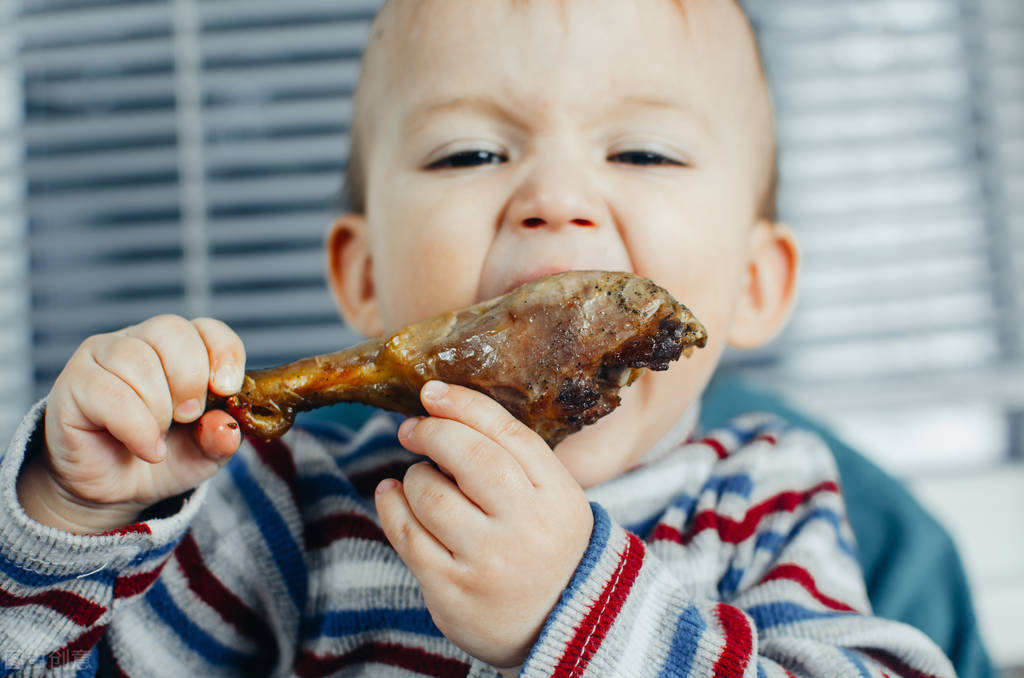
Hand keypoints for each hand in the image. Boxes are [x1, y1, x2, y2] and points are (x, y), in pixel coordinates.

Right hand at [19, 315, 245, 532]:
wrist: (113, 490)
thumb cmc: (162, 458)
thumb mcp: (205, 452)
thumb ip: (221, 438)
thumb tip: (225, 427)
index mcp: (177, 348)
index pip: (206, 328)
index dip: (223, 354)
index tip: (226, 389)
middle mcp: (137, 342)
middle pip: (171, 330)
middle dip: (190, 379)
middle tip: (188, 416)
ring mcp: (100, 358)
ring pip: (139, 360)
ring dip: (159, 409)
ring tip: (159, 435)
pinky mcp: (73, 384)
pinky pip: (108, 393)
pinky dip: (137, 428)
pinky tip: (146, 448)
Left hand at [375, 381, 593, 667]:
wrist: (562, 623)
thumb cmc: (548, 545)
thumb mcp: (554, 496)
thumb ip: (514, 456)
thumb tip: (442, 408)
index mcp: (556, 495)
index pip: (506, 433)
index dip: (463, 404)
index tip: (432, 392)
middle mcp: (525, 526)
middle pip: (467, 456)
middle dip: (431, 432)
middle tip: (413, 429)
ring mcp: (487, 561)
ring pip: (429, 493)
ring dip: (414, 475)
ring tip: (420, 478)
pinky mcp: (451, 590)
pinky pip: (406, 535)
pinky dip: (391, 505)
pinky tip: (392, 495)